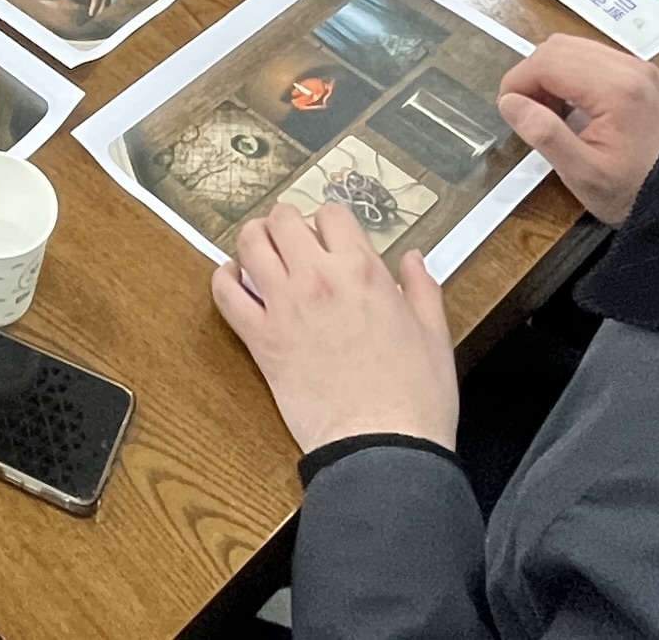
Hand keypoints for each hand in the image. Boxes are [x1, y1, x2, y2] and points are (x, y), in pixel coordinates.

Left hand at [209, 202, 456, 454]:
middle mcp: (319, 278)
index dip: (329, 221)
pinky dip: (224, 279)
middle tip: (292, 240)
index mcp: (363, 271)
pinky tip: (233, 279)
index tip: (330, 237)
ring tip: (262, 252)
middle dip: (287, 223)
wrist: (381, 445)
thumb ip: (421, 288)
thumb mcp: (434, 333)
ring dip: (254, 240)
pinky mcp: (262, 340)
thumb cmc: (414, 395)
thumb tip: (413, 259)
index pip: (332, 214)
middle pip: (284, 219)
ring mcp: (285, 307)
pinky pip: (226, 295)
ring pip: (250, 244)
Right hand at [498, 36, 658, 225]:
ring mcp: (638, 66)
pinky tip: (570, 104)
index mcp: (616, 89)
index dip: (518, 80)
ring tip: (548, 110)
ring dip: (550, 71)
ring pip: (575, 46)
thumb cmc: (631, 190)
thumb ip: (545, 134)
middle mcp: (630, 67)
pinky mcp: (641, 72)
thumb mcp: (582, 173)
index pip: (549, 61)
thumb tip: (509, 102)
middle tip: (527, 112)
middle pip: (559, 47)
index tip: (507, 108)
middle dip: (532, 74)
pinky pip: (593, 55)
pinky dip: (570, 72)